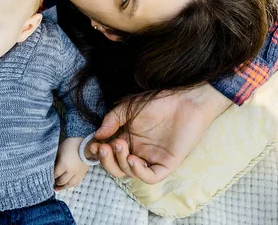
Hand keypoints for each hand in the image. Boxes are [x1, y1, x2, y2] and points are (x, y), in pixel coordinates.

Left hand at [54, 137, 88, 190]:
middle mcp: (71, 171)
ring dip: (63, 187)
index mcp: (63, 165)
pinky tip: (68, 185)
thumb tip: (52, 168)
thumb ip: (55, 160)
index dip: (50, 177)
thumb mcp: (59, 151)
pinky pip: (77, 182)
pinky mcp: (84, 173)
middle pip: (62, 181)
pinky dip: (71, 184)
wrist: (85, 142)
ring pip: (70, 184)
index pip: (55, 175)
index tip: (47, 178)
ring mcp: (78, 173)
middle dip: (56, 183)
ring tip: (58, 189)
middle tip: (51, 183)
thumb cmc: (70, 144)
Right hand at [91, 83, 231, 183]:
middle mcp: (137, 151)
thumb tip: (97, 136)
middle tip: (104, 148)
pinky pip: (150, 176)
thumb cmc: (158, 101)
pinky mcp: (166, 163)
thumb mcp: (128, 108)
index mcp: (127, 139)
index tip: (92, 145)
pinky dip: (138, 172)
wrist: (186, 100)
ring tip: (119, 145)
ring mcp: (151, 158)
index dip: (97, 153)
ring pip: (129, 173)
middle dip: (106, 160)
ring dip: (119, 162)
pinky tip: (131, 159)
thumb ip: (112, 120)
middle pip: (116, 167)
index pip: (108, 153)